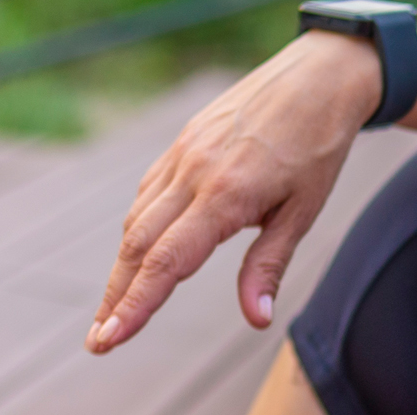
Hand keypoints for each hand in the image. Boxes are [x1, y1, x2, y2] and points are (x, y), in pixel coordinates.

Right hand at [87, 31, 381, 353]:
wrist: (318, 76)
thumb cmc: (318, 145)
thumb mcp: (304, 210)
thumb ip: (270, 264)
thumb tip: (256, 318)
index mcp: (225, 194)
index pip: (168, 261)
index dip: (136, 304)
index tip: (109, 338)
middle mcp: (193, 173)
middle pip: (139, 247)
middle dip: (116, 297)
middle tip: (98, 341)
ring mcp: (182, 154)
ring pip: (137, 220)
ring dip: (122, 268)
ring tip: (113, 309)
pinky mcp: (181, 142)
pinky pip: (148, 192)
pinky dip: (137, 229)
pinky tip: (138, 253)